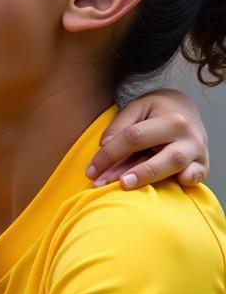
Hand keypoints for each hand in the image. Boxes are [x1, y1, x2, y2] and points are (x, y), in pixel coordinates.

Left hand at [86, 89, 208, 188]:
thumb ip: (120, 125)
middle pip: (161, 155)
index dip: (108, 154)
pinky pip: (198, 174)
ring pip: (176, 165)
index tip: (90, 170)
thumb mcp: (137, 108)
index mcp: (169, 119)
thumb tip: (104, 146)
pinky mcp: (203, 164)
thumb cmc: (156, 111)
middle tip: (106, 183)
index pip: (133, 138)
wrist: (186, 108)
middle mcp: (187, 136)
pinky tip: (178, 182)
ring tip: (125, 185)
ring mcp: (198, 151)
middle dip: (134, 171)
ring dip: (150, 177)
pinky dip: (190, 179)